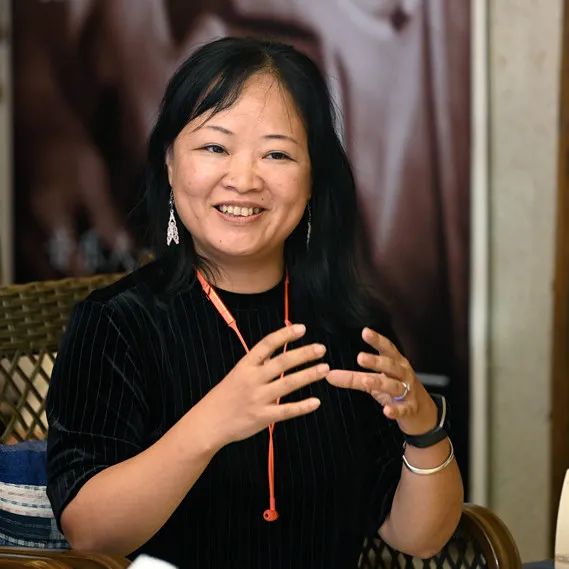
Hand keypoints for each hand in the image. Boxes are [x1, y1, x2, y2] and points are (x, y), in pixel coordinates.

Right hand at [197, 324, 328, 448]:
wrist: (207, 423)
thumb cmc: (224, 397)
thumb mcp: (237, 374)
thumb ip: (258, 363)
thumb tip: (277, 349)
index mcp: (245, 366)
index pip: (267, 344)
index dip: (285, 335)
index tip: (302, 328)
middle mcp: (252, 379)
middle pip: (282, 362)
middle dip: (304, 354)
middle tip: (321, 348)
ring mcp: (257, 398)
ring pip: (288, 384)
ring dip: (309, 375)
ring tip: (324, 368)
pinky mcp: (262, 417)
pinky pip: (286, 411)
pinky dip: (303, 406)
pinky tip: (316, 402)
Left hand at [326, 327, 436, 434]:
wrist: (422, 413)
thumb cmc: (395, 391)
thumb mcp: (374, 382)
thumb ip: (353, 377)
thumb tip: (329, 375)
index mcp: (396, 363)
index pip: (387, 349)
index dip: (377, 340)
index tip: (365, 331)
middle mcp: (403, 375)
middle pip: (390, 366)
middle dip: (376, 361)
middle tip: (360, 357)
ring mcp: (408, 392)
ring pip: (394, 386)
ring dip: (381, 382)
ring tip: (366, 380)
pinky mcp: (410, 409)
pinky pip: (402, 409)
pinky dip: (395, 410)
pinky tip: (387, 411)